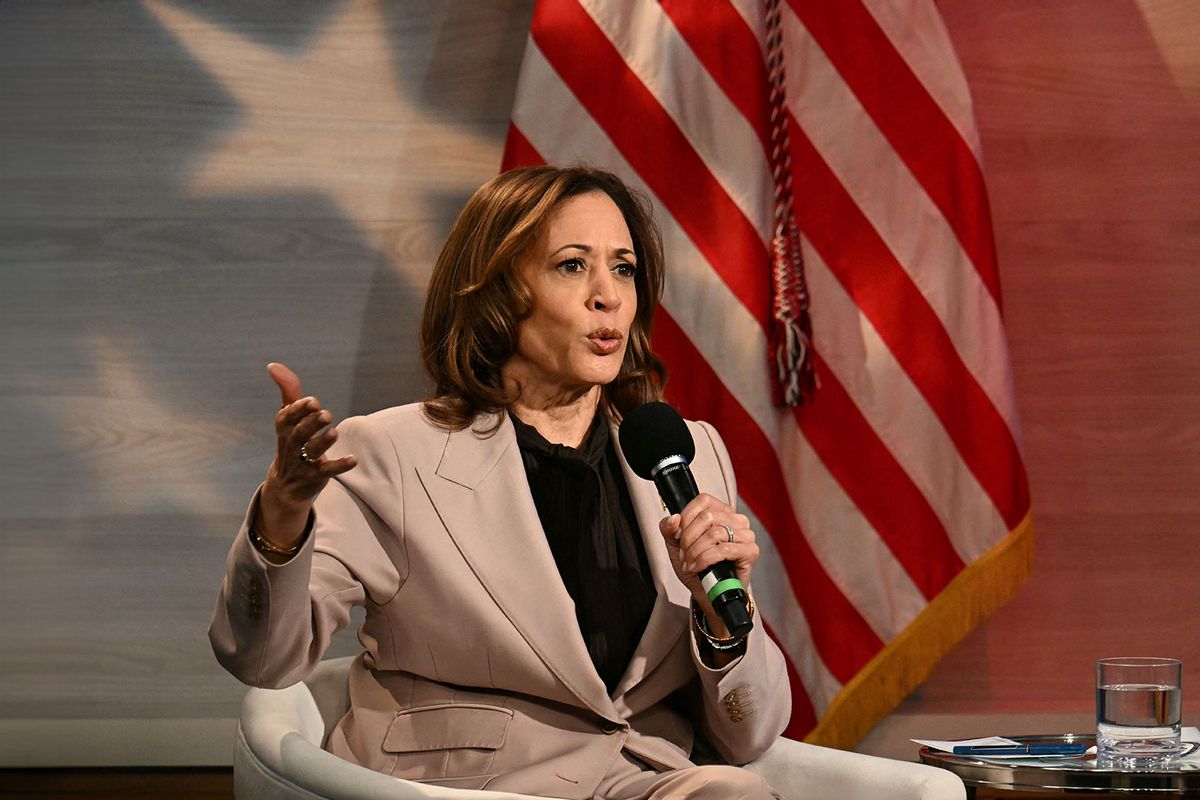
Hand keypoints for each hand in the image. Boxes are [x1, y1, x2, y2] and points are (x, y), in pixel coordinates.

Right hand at [256, 362, 356, 548]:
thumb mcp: (289, 419)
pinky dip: (339, 465)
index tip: (312, 401)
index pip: (286, 418)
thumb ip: (289, 392)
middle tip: (326, 414)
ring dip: (322, 442)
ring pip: (310, 453)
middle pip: (298, 435)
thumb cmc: (292, 442)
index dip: (298, 410)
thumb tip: (273, 365)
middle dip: (310, 424)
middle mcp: (290, 445)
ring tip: (333, 432)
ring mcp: (301, 463)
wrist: (286, 486)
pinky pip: (326, 472)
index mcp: (284, 429)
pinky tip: (353, 459)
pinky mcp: (314, 477)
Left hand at [658, 494, 757, 633]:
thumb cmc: (697, 567)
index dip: (686, 517)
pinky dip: (705, 559)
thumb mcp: (676, 545)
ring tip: (690, 563)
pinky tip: (698, 567)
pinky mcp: (750, 552)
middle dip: (689, 539)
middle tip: (683, 554)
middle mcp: (736, 520)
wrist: (708, 593)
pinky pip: (723, 550)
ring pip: (714, 533)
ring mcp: (746, 535)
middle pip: (707, 517)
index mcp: (721, 512)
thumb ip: (669, 528)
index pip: (703, 501)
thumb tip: (673, 518)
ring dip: (695, 551)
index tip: (678, 535)